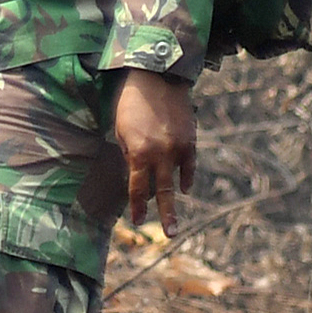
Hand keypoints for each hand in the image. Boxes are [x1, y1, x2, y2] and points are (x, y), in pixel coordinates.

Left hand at [113, 70, 196, 228]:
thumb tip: (133, 172)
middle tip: (171, 234)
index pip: (137, 187)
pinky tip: (185, 188)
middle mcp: (161, 154)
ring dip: (174, 196)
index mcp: (139, 153)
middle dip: (165, 215)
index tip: (138, 221)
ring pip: (177, 179)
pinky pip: (190, 165)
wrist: (156, 78)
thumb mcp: (120, 130)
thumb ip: (128, 154)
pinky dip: (187, 177)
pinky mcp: (191, 140)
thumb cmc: (130, 103)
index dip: (137, 206)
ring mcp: (178, 148)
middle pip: (162, 192)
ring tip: (175, 216)